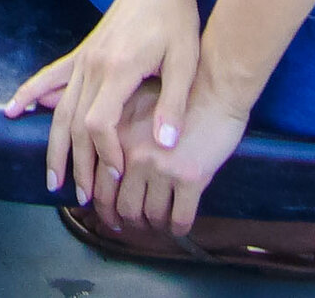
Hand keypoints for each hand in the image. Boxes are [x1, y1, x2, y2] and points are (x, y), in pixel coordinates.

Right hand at [5, 0, 200, 205]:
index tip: (118, 172)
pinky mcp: (81, 53)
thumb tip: (165, 145)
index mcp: (119, 68)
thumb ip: (173, 104)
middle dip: (78, 163)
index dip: (105, 152)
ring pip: (60, 108)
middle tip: (83, 197)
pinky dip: (30, 94)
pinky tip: (12, 110)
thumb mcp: (185, 61)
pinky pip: (49, 77)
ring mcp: (83, 59)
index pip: (99, 121)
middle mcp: (93, 65)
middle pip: (75, 122)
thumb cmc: (176, 20)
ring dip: (56, 145)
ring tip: (54, 178)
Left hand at [111, 67, 251, 235]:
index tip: (109, 214)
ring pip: (150, 216)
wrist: (216, 87)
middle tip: (131, 224)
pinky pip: (179, 218)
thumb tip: (104, 164)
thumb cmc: (178, 92)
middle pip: (122, 205)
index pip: (98, 182)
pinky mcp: (190, 177)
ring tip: (157, 221)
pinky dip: (177, 228)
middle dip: (125, 221)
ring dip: (153, 225)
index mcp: (117, 135)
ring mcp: (162, 167)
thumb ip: (118, 130)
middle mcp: (134, 153)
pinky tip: (178, 225)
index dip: (102, 206)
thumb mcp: (136, 103)